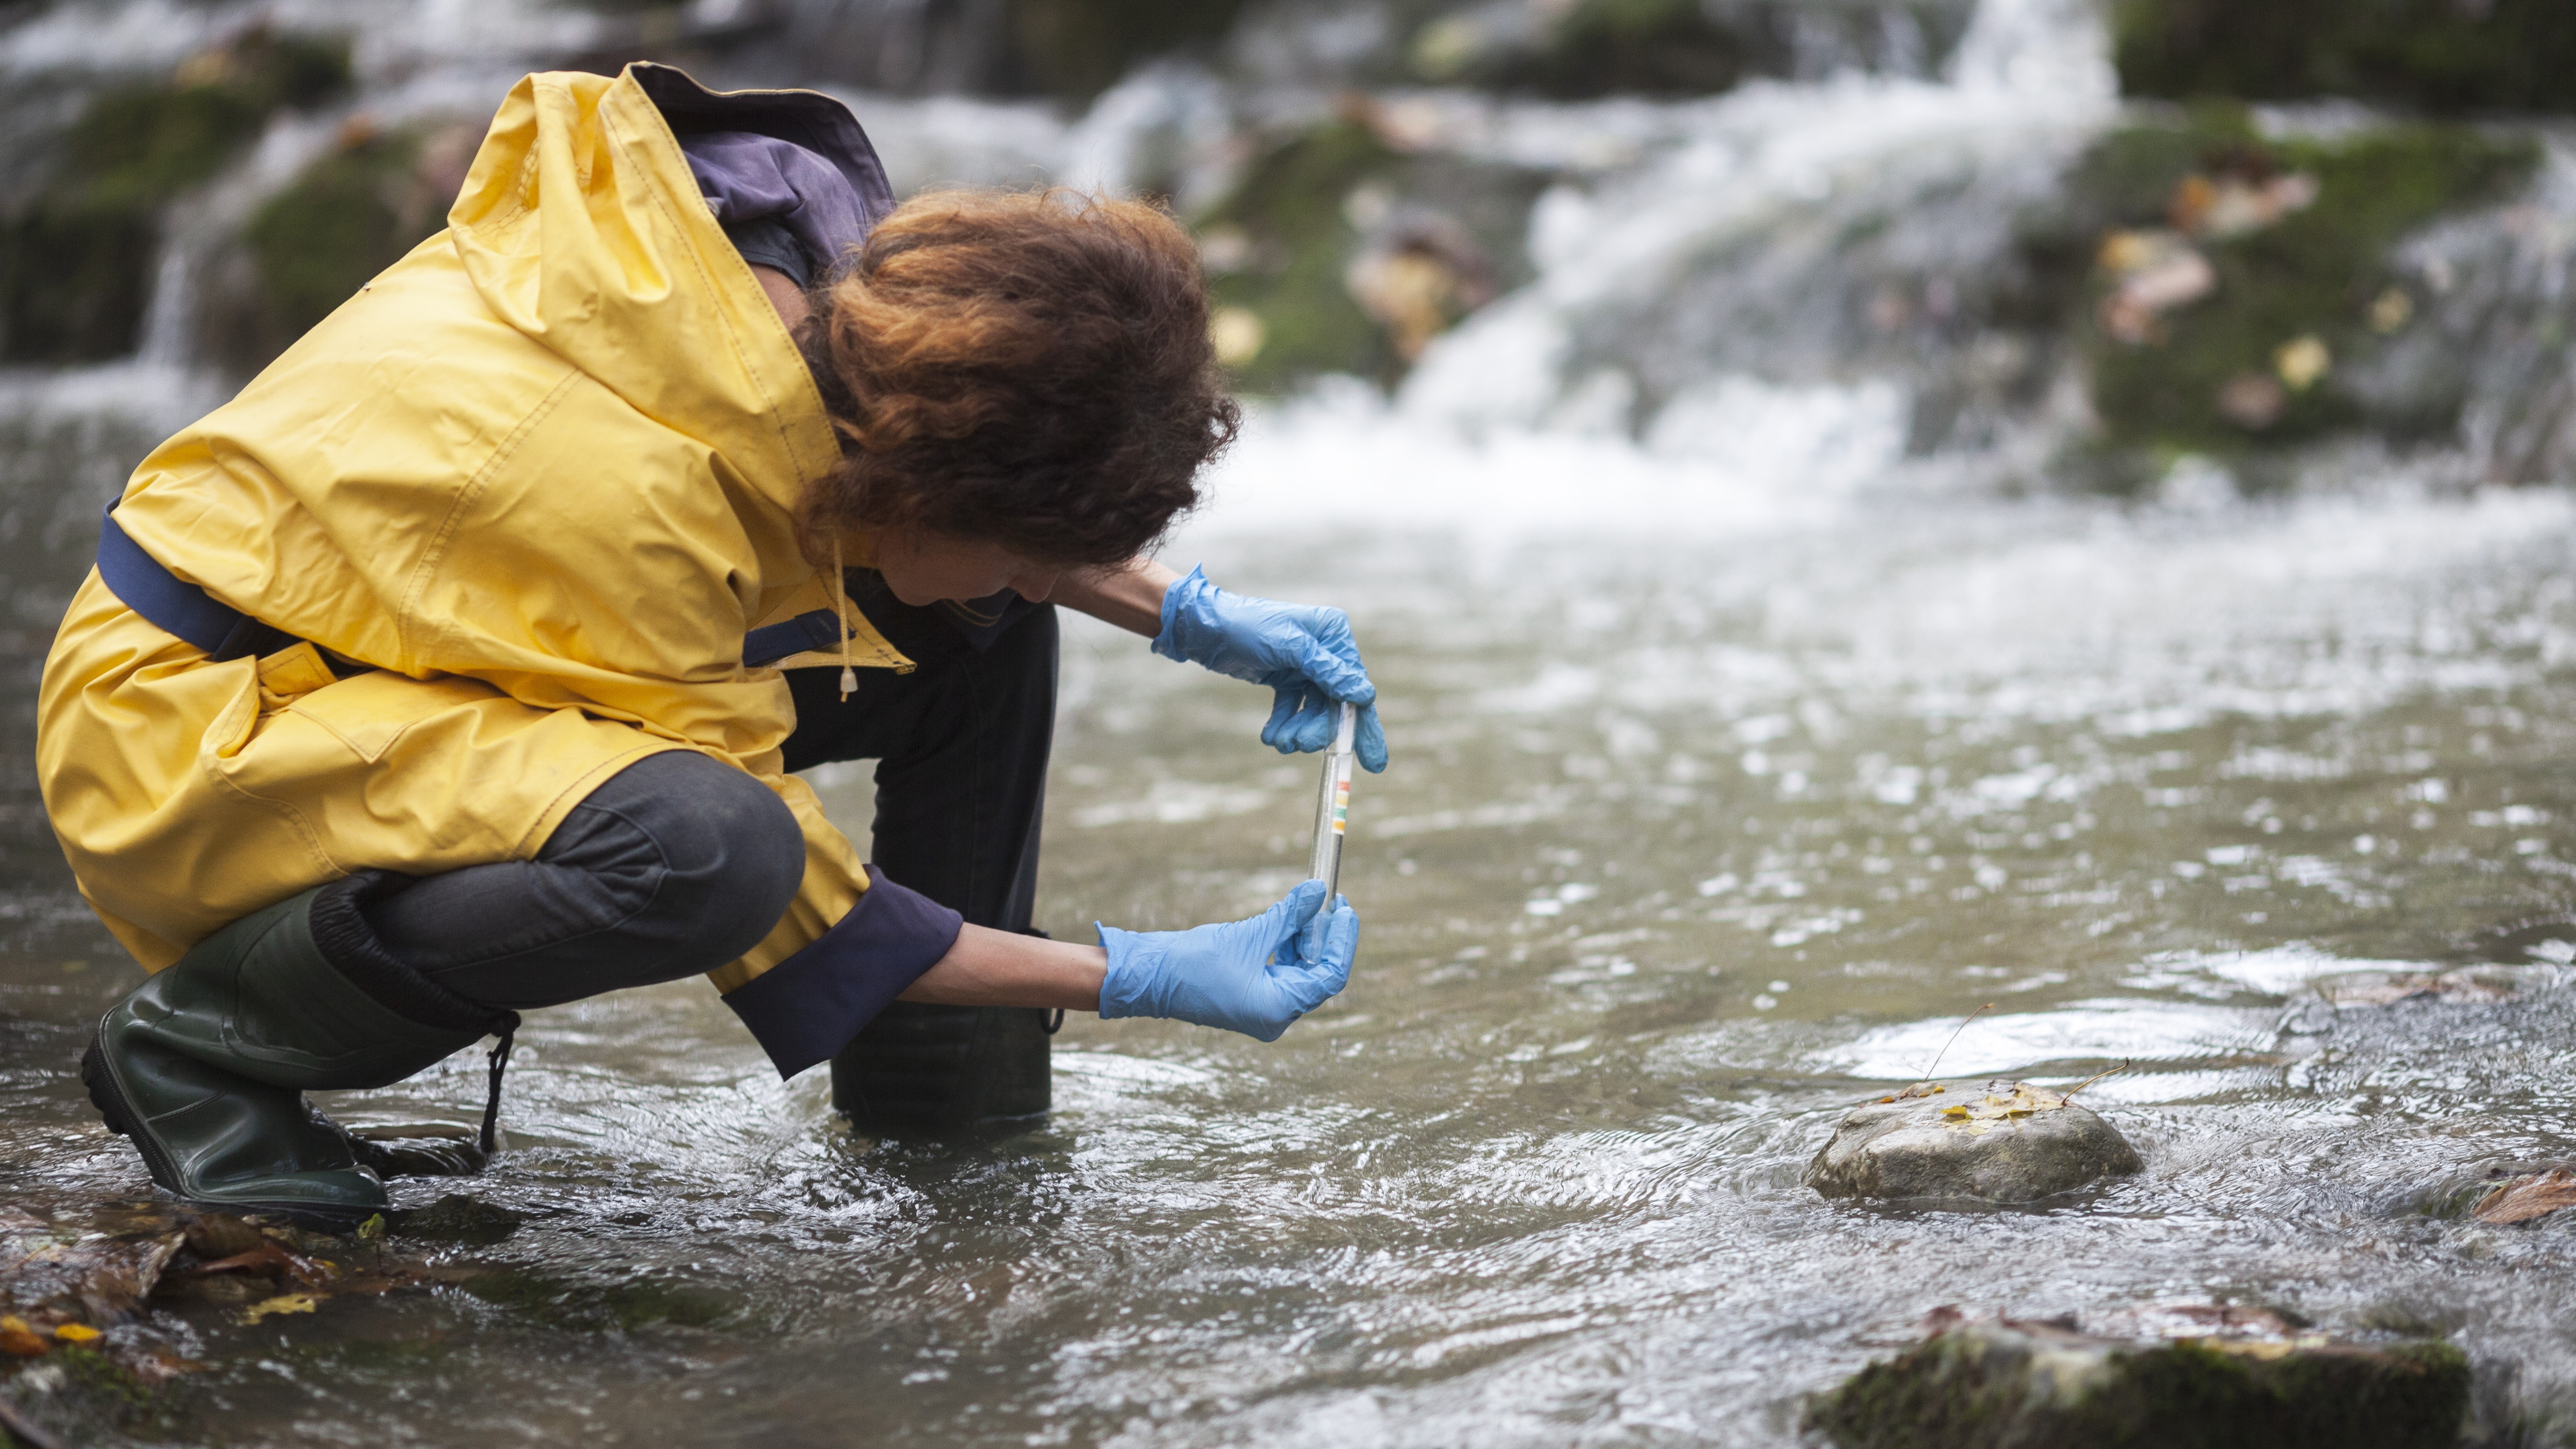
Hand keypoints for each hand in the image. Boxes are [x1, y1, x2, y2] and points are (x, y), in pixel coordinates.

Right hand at [1097, 881, 1357, 1040]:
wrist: (1153, 976)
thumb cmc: (1195, 961)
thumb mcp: (1250, 934)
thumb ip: (1289, 916)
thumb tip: (1319, 892)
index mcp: (1279, 1009)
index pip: (1330, 976)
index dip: (1342, 941)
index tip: (1345, 908)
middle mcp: (1276, 1016)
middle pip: (1318, 974)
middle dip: (1326, 936)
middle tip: (1331, 900)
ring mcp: (1264, 1009)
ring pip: (1301, 970)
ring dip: (1307, 938)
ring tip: (1309, 903)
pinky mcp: (1253, 997)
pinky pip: (1282, 971)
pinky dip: (1288, 946)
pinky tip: (1289, 920)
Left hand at [1152, 567, 1388, 771]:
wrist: (1206, 628)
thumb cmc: (1248, 627)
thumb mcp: (1289, 647)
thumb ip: (1327, 671)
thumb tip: (1365, 695)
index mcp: (1333, 634)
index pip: (1355, 685)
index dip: (1363, 724)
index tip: (1372, 762)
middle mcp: (1326, 650)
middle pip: (1337, 703)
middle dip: (1320, 730)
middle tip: (1301, 746)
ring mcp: (1306, 666)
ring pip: (1315, 711)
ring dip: (1298, 731)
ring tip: (1278, 742)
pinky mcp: (1286, 679)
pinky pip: (1294, 710)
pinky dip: (1284, 725)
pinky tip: (1270, 737)